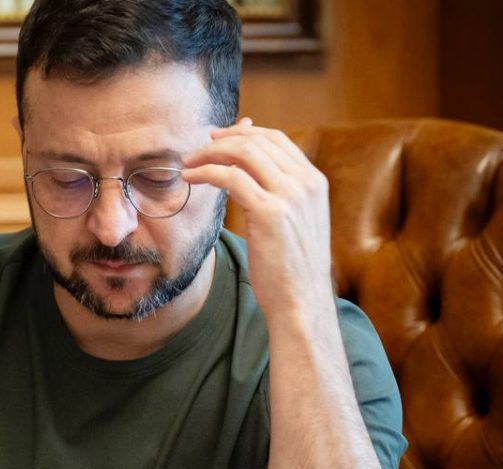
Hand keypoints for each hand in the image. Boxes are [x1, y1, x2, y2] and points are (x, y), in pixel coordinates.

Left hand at [181, 118, 334, 322]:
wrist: (302, 302)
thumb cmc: (291, 269)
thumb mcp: (294, 222)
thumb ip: (280, 195)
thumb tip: (248, 175)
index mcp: (314, 182)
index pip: (276, 139)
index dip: (243, 133)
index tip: (217, 138)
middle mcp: (306, 183)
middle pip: (258, 140)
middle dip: (222, 140)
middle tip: (196, 150)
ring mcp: (291, 196)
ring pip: (244, 153)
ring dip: (209, 153)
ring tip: (189, 164)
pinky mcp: (270, 213)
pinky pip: (231, 178)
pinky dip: (205, 172)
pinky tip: (190, 179)